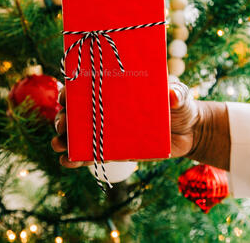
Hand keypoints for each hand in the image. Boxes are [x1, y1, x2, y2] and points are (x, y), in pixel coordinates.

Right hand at [51, 81, 229, 169]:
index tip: (64, 95)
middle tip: (62, 124)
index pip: (86, 86)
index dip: (70, 90)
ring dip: (63, 140)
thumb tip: (172, 94)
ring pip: (78, 135)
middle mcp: (106, 109)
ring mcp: (108, 132)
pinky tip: (69, 162)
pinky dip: (78, 159)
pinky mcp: (115, 151)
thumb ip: (177, 93)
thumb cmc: (180, 105)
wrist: (190, 132)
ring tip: (58, 144)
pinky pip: (92, 155)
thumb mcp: (181, 95)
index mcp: (115, 89)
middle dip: (63, 117)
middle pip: (76, 112)